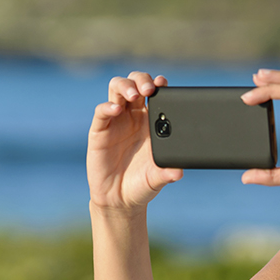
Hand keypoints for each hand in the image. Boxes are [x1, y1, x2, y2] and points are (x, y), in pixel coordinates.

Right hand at [87, 72, 183, 211]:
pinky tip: (116, 110)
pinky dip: (108, 106)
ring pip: (117, 89)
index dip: (158, 84)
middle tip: (149, 89)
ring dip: (126, 85)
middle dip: (141, 80)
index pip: (154, 93)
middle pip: (135, 83)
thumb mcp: (158, 178)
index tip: (163, 83)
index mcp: (151, 121)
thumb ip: (167, 173)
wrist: (119, 200)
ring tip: (134, 93)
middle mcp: (133, 116)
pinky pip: (102, 111)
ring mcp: (116, 121)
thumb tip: (179, 172)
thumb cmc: (141, 185)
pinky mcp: (100, 130)